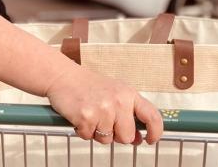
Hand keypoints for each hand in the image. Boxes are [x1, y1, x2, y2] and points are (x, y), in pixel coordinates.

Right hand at [44, 63, 162, 144]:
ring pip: (107, 140)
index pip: (152, 116)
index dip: (155, 132)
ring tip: (90, 115)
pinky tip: (79, 117)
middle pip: (127, 136)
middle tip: (103, 121)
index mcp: (128, 94)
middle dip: (115, 135)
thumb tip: (138, 138)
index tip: (150, 140)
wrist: (63, 76)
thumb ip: (129, 113)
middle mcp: (118, 101)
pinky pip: (88, 137)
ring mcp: (102, 109)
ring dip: (97, 133)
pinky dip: (82, 131)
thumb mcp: (115, 92)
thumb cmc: (88, 85)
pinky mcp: (86, 117)